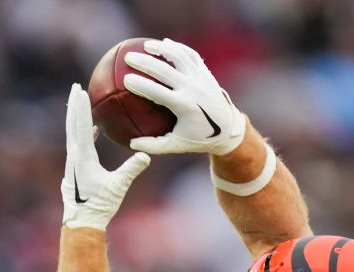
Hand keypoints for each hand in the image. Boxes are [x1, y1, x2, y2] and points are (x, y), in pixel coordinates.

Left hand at [62, 83, 151, 229]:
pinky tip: (92, 130)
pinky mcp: (75, 168)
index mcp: (82, 158)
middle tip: (75, 87)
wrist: (82, 222)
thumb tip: (146, 154)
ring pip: (73, 133)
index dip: (81, 108)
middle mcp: (74, 157)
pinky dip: (84, 133)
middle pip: (72, 125)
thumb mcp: (118, 187)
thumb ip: (131, 170)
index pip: (81, 127)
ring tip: (79, 102)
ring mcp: (72, 162)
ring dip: (76, 117)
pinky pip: (79, 144)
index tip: (81, 91)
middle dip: (74, 105)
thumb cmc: (100, 205)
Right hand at [123, 38, 245, 155]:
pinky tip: (165, 42)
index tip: (125, 80)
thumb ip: (154, 146)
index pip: (158, 93)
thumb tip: (132, 143)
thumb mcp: (176, 146)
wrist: (228, 129)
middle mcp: (193, 89)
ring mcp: (201, 78)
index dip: (141, 85)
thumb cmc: (198, 139)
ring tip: (145, 45)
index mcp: (185, 106)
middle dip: (145, 62)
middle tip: (128, 58)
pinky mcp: (206, 73)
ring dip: (162, 49)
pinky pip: (191, 55)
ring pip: (179, 57)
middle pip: (165, 71)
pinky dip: (178, 48)